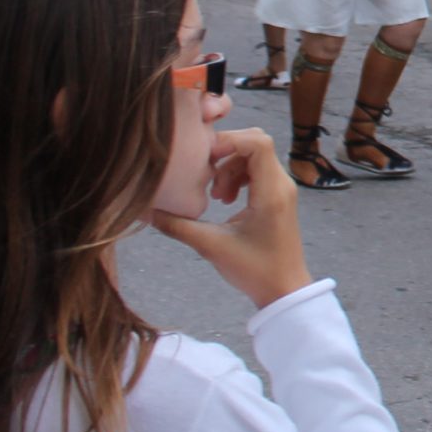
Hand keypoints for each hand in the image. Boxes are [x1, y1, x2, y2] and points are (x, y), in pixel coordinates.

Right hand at [153, 128, 313, 308]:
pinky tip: (225, 200)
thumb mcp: (211, 246)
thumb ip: (178, 226)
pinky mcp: (277, 196)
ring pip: (254, 157)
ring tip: (216, 196)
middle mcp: (281, 184)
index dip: (230, 142)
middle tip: (208, 180)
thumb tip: (147, 211)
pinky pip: (258, 170)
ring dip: (230, 169)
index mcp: (271, 191)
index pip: (258, 142)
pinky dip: (238, 177)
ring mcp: (282, 189)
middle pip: (255, 144)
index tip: (206, 161)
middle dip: (226, 155)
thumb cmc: (255, 270)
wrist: (284, 290)